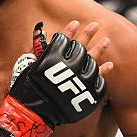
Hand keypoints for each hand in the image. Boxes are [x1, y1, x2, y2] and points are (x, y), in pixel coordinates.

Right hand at [0, 20, 111, 136]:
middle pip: (82, 47)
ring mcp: (80, 81)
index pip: (64, 39)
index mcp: (53, 58)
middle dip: (88, 34)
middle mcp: (68, 67)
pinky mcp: (86, 93)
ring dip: (100, 49)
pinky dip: (104, 72)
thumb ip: (36, 47)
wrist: (32, 113)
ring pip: (93, 61)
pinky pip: (98, 80)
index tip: (76, 23)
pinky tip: (109, 65)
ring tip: (106, 40)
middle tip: (96, 25)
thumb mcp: (28, 64)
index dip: (70, 30)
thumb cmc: (27, 87)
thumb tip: (40, 30)